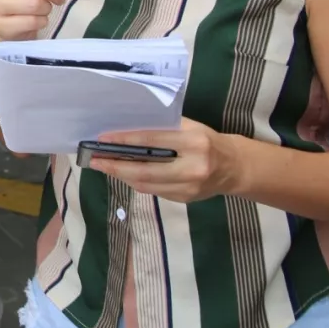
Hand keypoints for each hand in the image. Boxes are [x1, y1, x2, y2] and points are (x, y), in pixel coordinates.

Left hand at [88, 119, 241, 202]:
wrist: (234, 167)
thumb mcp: (190, 127)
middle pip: (145, 170)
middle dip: (116, 165)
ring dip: (122, 175)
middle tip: (94, 160)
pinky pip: (154, 191)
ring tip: (104, 166)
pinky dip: (135, 182)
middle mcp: (193, 167)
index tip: (103, 139)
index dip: (125, 141)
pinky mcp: (185, 200)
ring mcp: (189, 188)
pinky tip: (123, 174)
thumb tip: (127, 130)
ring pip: (147, 184)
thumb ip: (163, 129)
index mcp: (195, 143)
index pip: (153, 141)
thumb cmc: (207, 140)